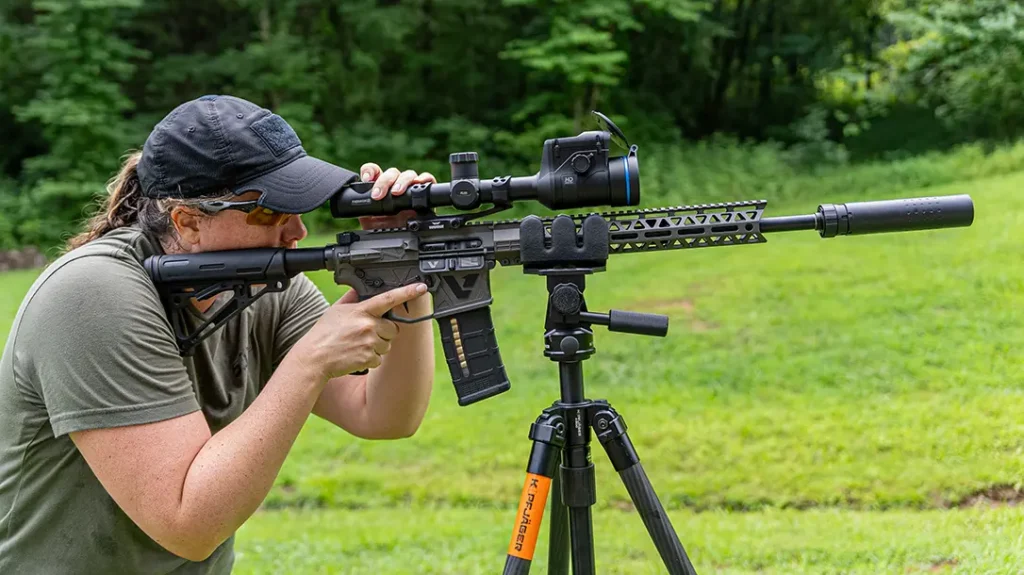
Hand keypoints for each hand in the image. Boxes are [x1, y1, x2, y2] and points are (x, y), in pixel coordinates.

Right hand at [289, 283, 428, 380]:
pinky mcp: (369, 358)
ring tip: (358, 345)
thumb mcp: (336, 310)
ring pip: (387, 344)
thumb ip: (352, 299)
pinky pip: (379, 358)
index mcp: (361, 311)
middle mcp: (368, 325)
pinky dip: (370, 358)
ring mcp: (369, 342)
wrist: (314, 357)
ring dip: (377, 346)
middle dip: (384, 331)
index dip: (407, 292)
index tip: (421, 287)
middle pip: (393, 328)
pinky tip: (356, 355)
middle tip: (366, 333)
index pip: (388, 298)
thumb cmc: (323, 333)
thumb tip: (359, 288)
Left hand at [357, 162, 436, 229]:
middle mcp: (395, 185)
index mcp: (381, 187)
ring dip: (402, 181)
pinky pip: (427, 179)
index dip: (370, 171)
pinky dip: (424, 179)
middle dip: (384, 182)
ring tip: (397, 192)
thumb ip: (362, 211)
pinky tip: (418, 184)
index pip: (375, 171)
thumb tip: (352, 209)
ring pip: (408, 174)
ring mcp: (410, 187)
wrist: (402, 241)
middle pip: (391, 173)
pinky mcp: (424, 192)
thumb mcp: (369, 222)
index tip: (366, 179)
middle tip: (378, 195)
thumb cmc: (386, 230)